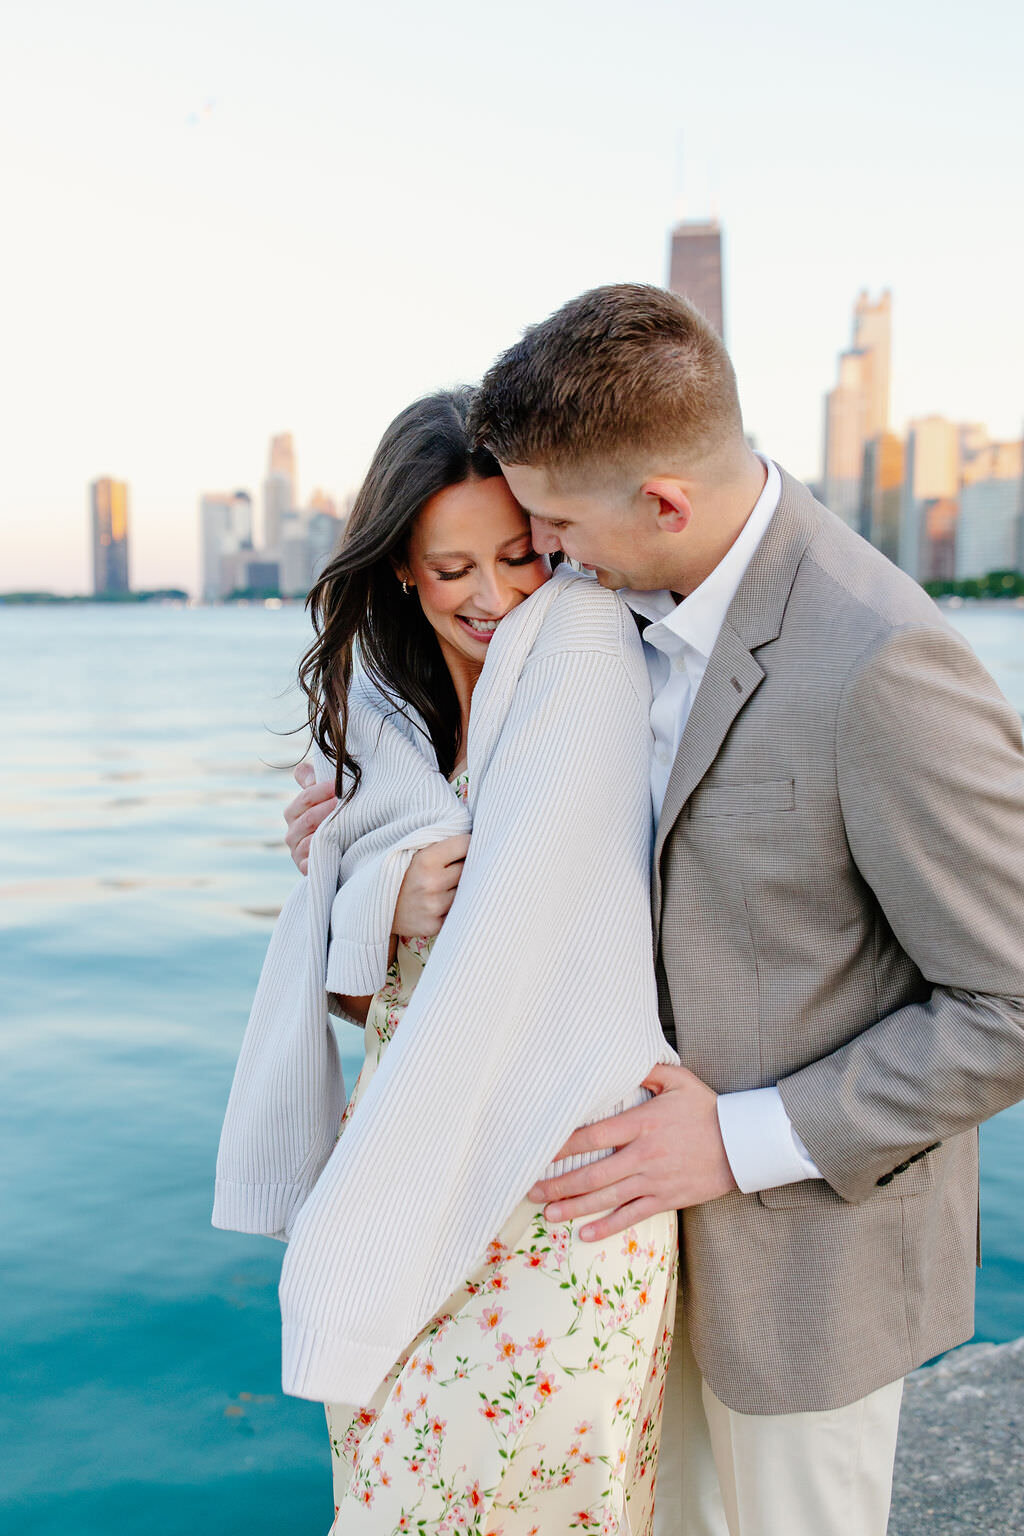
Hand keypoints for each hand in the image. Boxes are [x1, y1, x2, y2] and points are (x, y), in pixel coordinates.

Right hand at [285, 762, 337, 873]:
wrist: (338, 855)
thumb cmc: (331, 819)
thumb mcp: (322, 798)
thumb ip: (312, 781)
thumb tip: (305, 772)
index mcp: (293, 813)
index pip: (305, 798)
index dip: (323, 790)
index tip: (340, 786)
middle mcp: (291, 833)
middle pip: (309, 818)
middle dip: (330, 810)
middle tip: (348, 803)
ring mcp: (297, 852)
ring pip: (312, 840)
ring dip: (331, 832)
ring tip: (350, 824)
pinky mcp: (305, 869)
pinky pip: (312, 863)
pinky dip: (324, 856)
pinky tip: (340, 848)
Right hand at [392, 835, 470, 937]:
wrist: (372, 905)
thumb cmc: (399, 873)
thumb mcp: (412, 851)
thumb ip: (441, 845)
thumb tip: (477, 838)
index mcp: (425, 860)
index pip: (465, 844)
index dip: (467, 844)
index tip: (464, 847)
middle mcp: (431, 884)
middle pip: (469, 868)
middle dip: (466, 865)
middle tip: (454, 866)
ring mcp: (434, 907)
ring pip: (466, 891)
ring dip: (462, 887)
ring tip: (446, 884)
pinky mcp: (435, 925)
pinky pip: (458, 911)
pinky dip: (454, 906)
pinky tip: (440, 902)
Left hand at [528, 1064, 737, 1241]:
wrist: (743, 1144)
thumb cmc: (709, 1109)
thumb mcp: (680, 1080)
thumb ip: (649, 1070)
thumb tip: (623, 1058)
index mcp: (643, 1124)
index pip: (594, 1136)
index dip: (563, 1145)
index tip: (539, 1151)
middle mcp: (644, 1155)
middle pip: (593, 1173)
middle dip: (559, 1184)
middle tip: (531, 1191)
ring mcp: (655, 1180)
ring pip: (607, 1197)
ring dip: (575, 1207)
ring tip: (548, 1214)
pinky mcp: (667, 1199)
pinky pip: (632, 1215)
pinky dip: (608, 1226)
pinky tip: (586, 1233)